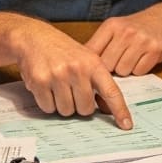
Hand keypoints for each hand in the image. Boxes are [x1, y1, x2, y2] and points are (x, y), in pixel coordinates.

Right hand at [14, 20, 132, 129]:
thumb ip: (97, 82)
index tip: (126, 125)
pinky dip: (47, 103)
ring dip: (62, 105)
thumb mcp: (86, 59)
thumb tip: (107, 109)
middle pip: (85, 109)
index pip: (111, 91)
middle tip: (71, 91)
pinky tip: (46, 87)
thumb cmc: (63, 51)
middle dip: (79, 105)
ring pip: (66, 111)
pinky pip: (48, 108)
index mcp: (93, 63)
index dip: (120, 110)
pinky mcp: (40, 81)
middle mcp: (77, 69)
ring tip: (57, 87)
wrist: (34, 37)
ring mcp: (58, 75)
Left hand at [85, 4, 161, 77]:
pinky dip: (139, 70)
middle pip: (107, 65)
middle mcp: (126, 32)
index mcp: (112, 26)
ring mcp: (141, 41)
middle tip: (117, 62)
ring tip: (130, 59)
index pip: (93, 52)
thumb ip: (100, 44)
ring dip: (126, 70)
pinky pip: (139, 72)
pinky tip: (141, 60)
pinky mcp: (155, 51)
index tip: (93, 68)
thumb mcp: (115, 28)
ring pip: (123, 70)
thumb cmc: (136, 27)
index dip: (92, 64)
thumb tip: (80, 65)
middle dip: (111, 68)